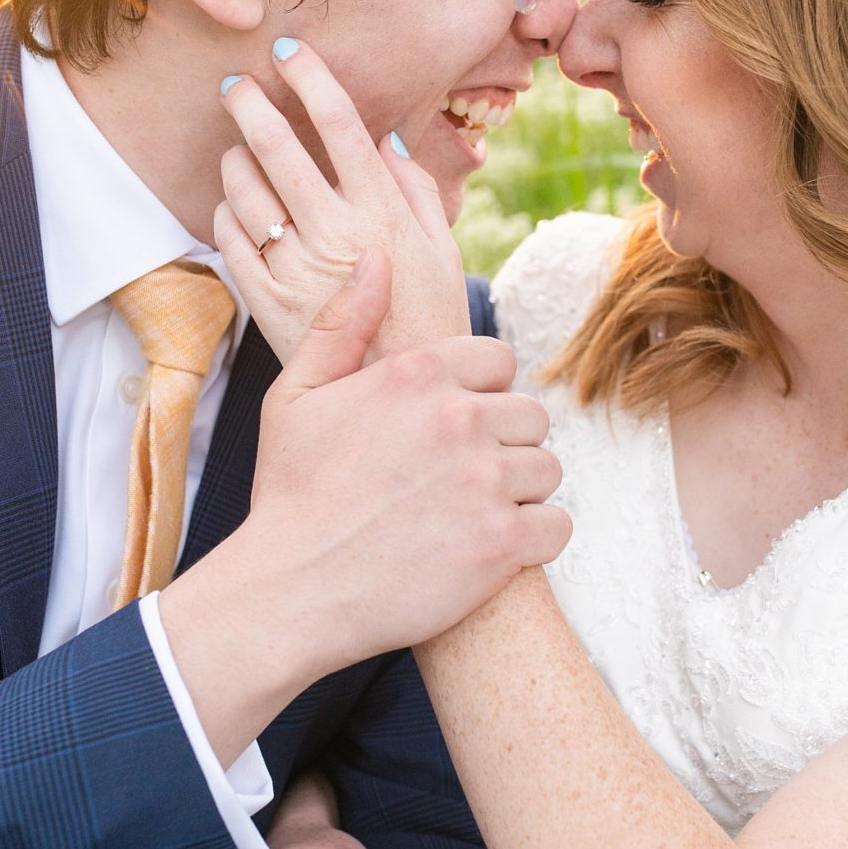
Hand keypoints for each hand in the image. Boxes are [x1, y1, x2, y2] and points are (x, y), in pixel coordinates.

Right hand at [161, 251, 568, 721]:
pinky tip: (486, 549)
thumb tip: (378, 259)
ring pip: (547, 470)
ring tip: (466, 516)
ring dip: (518, 492)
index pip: (498, 362)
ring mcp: (486, 481)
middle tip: (455, 481)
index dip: (477, 396)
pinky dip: (532, 540)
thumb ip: (344, 323)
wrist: (290, 589)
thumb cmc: (290, 494)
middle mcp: (459, 418)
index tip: (446, 431)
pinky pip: (557, 525)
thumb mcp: (296, 395)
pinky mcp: (504, 543)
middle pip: (530, 416)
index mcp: (416, 373)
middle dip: (501, 444)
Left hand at [214, 41, 465, 363]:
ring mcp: (296, 268)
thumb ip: (412, 188)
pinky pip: (230, 241)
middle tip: (233, 83)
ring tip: (236, 150)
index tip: (291, 50)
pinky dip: (226, 214)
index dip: (312, 80)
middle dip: (250, 104)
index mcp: (382, 212)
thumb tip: (383, 138)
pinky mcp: (266, 302)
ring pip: (245, 192)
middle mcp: (336, 233)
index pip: (341, 125)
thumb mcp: (439, 249)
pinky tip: (234, 207)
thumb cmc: (428, 319)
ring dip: (234, 160)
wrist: (400, 395)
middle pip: (280, 148)